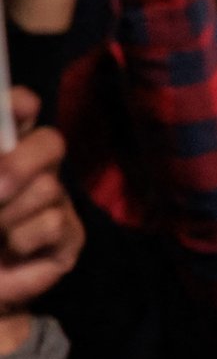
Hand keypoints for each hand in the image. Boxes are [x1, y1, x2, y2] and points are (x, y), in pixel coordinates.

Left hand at [0, 98, 80, 314]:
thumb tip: (3, 171)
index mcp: (2, 149)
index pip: (21, 109)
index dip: (16, 105)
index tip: (12, 110)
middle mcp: (32, 168)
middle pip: (51, 142)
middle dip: (21, 164)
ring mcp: (54, 201)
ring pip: (51, 188)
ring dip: (10, 214)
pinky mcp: (69, 236)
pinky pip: (56, 224)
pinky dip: (23, 240)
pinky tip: (9, 253)